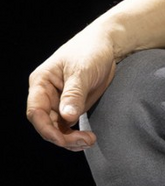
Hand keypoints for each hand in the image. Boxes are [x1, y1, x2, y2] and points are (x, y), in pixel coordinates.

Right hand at [26, 25, 120, 149]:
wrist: (108, 45)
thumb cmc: (91, 51)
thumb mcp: (82, 71)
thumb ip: (74, 94)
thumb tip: (67, 117)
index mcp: (41, 82)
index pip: (36, 111)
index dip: (46, 128)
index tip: (62, 139)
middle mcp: (46, 94)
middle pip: (46, 124)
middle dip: (62, 136)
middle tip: (85, 141)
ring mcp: (59, 101)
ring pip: (57, 128)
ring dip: (70, 139)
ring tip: (90, 141)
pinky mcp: (72, 106)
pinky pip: (68, 125)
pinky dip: (75, 135)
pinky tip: (87, 139)